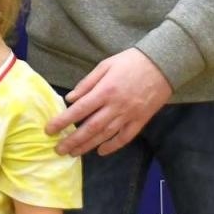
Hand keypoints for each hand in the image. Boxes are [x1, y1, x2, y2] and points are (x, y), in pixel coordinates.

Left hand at [48, 48, 171, 155]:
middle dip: (72, 140)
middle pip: (90, 128)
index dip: (63, 121)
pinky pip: (125, 138)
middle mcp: (116, 106)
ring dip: (88, 146)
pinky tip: (100, 151)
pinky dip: (112, 146)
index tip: (49, 130)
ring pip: (105, 136)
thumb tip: (70, 99)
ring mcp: (129, 115)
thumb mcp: (105, 65)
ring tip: (73, 152)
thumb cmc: (131, 61)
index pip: (79, 110)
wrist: (163, 65)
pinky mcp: (141, 121)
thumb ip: (87, 83)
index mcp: (105, 90)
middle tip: (58, 149)